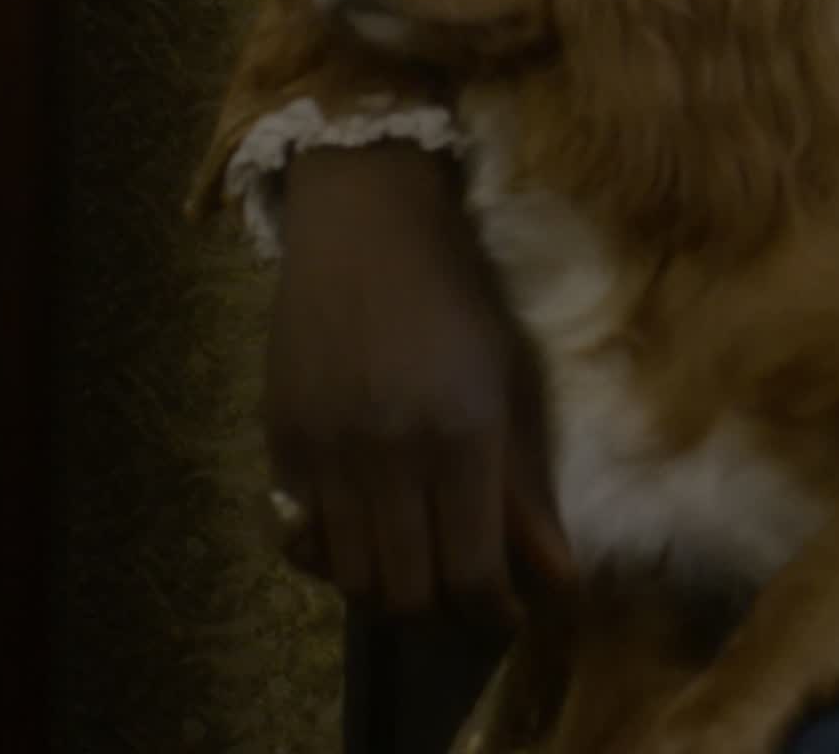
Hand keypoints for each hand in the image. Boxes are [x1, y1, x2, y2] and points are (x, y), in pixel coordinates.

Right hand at [266, 143, 576, 619]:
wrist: (365, 225)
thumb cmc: (457, 297)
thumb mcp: (510, 383)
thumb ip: (525, 488)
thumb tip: (559, 578)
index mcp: (461, 435)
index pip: (471, 572)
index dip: (492, 612)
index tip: (505, 613)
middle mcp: (388, 452)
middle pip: (405, 590)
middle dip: (438, 608)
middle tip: (457, 587)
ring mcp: (324, 449)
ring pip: (347, 575)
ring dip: (383, 586)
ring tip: (411, 562)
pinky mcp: (278, 440)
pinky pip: (298, 535)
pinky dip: (331, 551)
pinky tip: (361, 528)